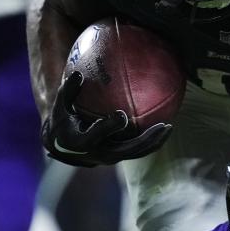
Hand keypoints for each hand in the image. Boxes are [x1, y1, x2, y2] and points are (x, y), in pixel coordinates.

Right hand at [42, 71, 171, 166]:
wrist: (63, 145)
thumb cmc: (64, 118)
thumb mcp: (61, 105)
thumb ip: (68, 90)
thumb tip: (79, 73)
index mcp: (82, 142)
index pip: (97, 135)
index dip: (109, 127)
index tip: (122, 114)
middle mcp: (98, 154)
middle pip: (126, 150)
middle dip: (145, 140)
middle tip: (162, 125)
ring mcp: (110, 158)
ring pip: (136, 153)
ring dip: (154, 142)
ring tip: (169, 127)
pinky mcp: (118, 157)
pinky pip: (138, 152)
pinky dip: (152, 142)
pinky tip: (164, 128)